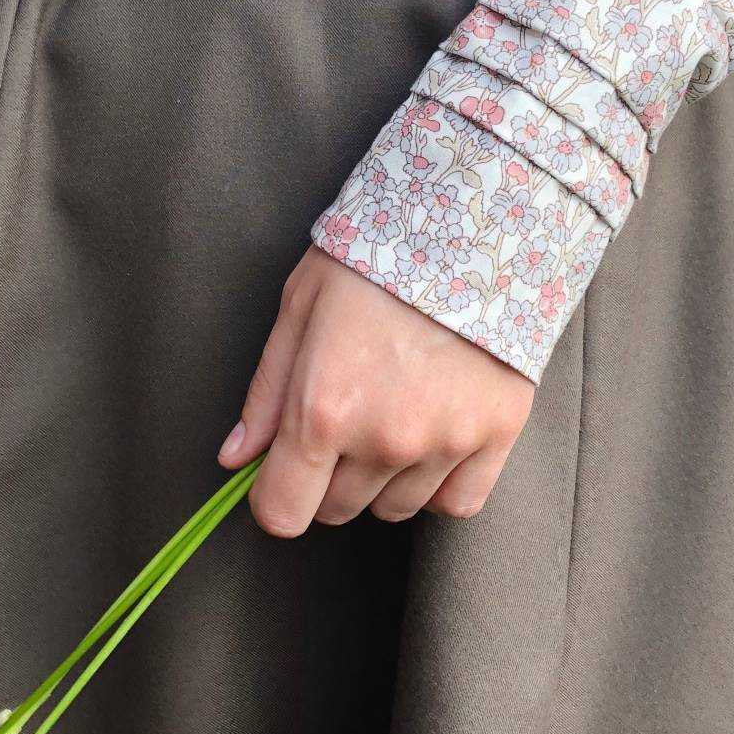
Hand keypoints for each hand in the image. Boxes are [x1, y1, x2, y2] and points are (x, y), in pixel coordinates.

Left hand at [219, 247, 533, 535]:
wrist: (473, 221)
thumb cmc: (377, 257)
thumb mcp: (301, 308)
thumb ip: (267, 394)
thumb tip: (237, 458)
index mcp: (322, 409)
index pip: (282, 512)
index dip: (274, 497)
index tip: (283, 473)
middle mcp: (384, 439)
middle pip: (336, 510)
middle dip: (326, 477)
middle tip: (343, 418)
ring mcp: (445, 441)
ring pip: (394, 509)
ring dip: (382, 479)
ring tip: (392, 414)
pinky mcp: (496, 434)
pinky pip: (457, 502)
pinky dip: (439, 484)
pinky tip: (433, 439)